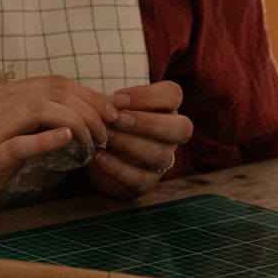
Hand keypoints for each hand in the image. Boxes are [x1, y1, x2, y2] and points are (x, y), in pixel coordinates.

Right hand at [0, 76, 118, 230]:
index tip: (110, 113)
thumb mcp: (5, 134)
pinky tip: (70, 140)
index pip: (53, 81)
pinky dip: (49, 139)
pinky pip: (22, 143)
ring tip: (95, 141)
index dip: (89, 93)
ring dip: (78, 122)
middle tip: (110, 129)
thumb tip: (74, 119)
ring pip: (41, 108)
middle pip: (53, 90)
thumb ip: (31, 122)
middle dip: (91, 106)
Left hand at [88, 81, 192, 199]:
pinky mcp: (146, 183)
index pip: (172, 94)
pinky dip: (117, 168)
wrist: (96, 153)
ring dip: (130, 144)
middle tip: (117, 119)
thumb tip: (111, 108)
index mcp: (165, 108)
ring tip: (105, 137)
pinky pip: (140, 179)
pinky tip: (99, 157)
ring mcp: (163, 161)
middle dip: (149, 123)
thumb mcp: (107, 108)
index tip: (117, 99)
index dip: (147, 95)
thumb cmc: (107, 121)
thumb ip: (109, 104)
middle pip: (181, 128)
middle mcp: (171, 135)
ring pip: (161, 155)